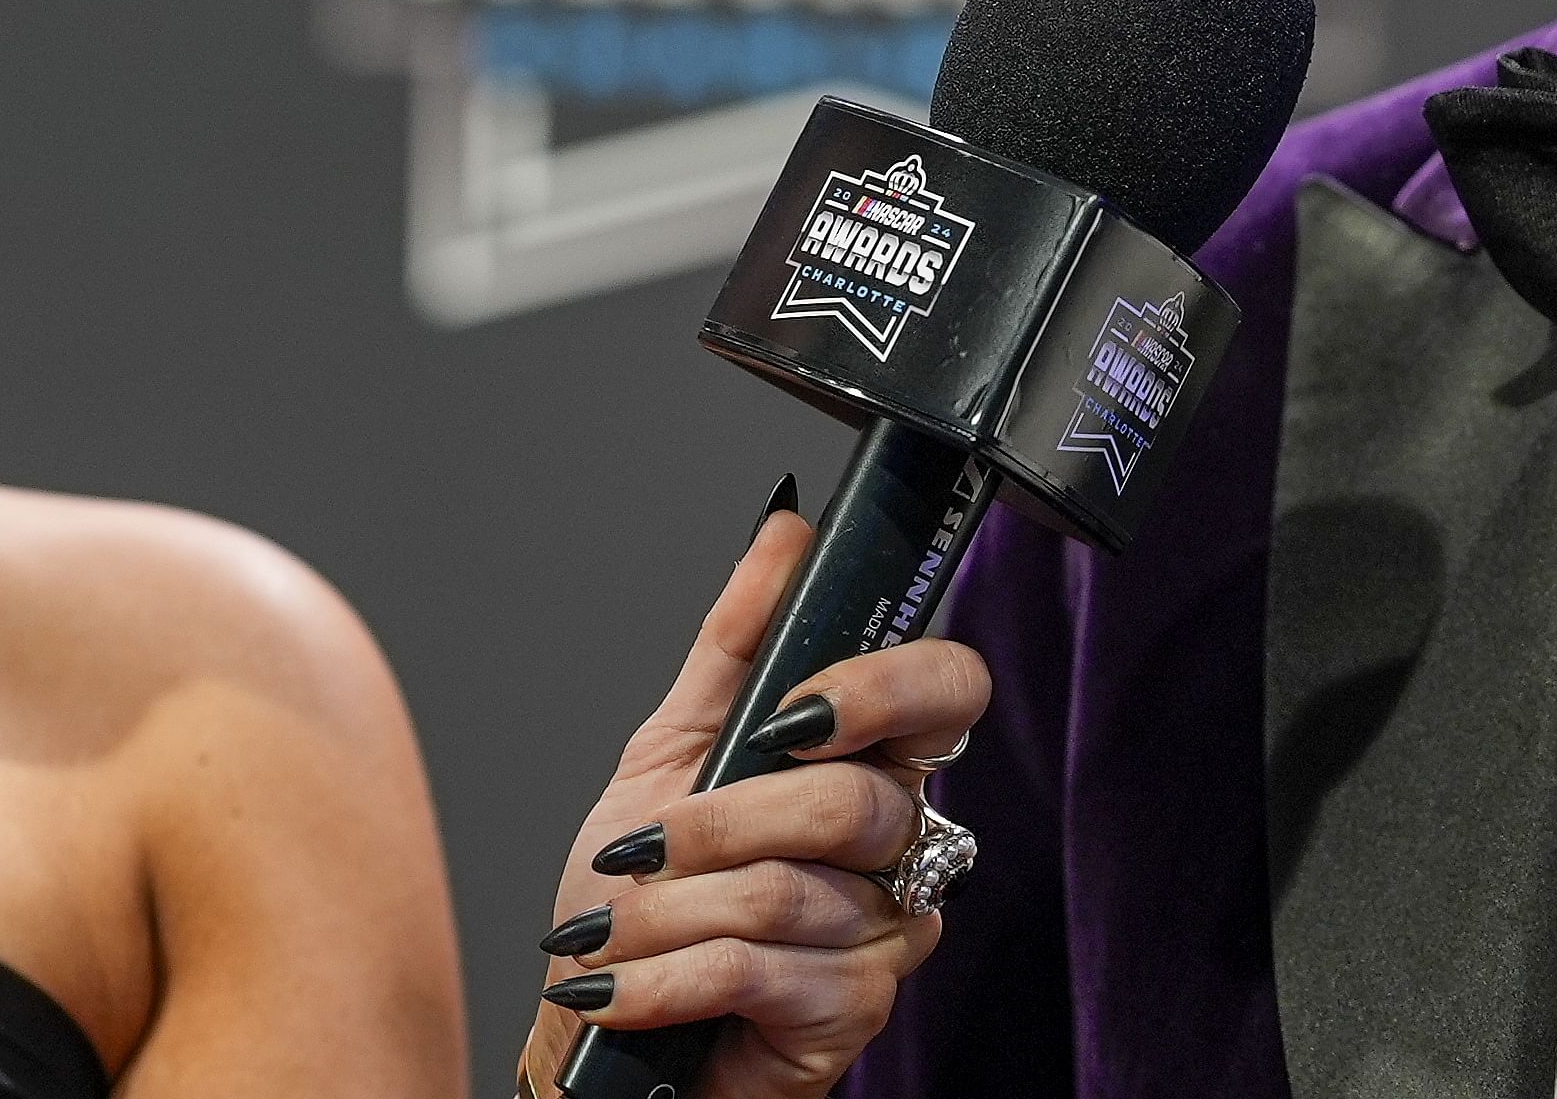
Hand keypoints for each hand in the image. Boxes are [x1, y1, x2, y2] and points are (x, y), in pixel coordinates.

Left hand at [520, 498, 993, 1098]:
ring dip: (668, 913)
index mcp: (871, 761)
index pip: (949, 692)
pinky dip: (667, 979)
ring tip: (615, 931)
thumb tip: (786, 531)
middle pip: (853, 802)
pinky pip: (762, 972)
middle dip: (718, 825)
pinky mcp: (853, 1012)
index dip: (886, 689)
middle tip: (645, 851)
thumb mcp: (670, 752)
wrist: (607, 1025)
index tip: (792, 712)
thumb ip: (735, 643)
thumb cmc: (643, 898)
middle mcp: (900, 841)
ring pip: (789, 892)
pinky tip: (624, 989)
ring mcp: (886, 930)